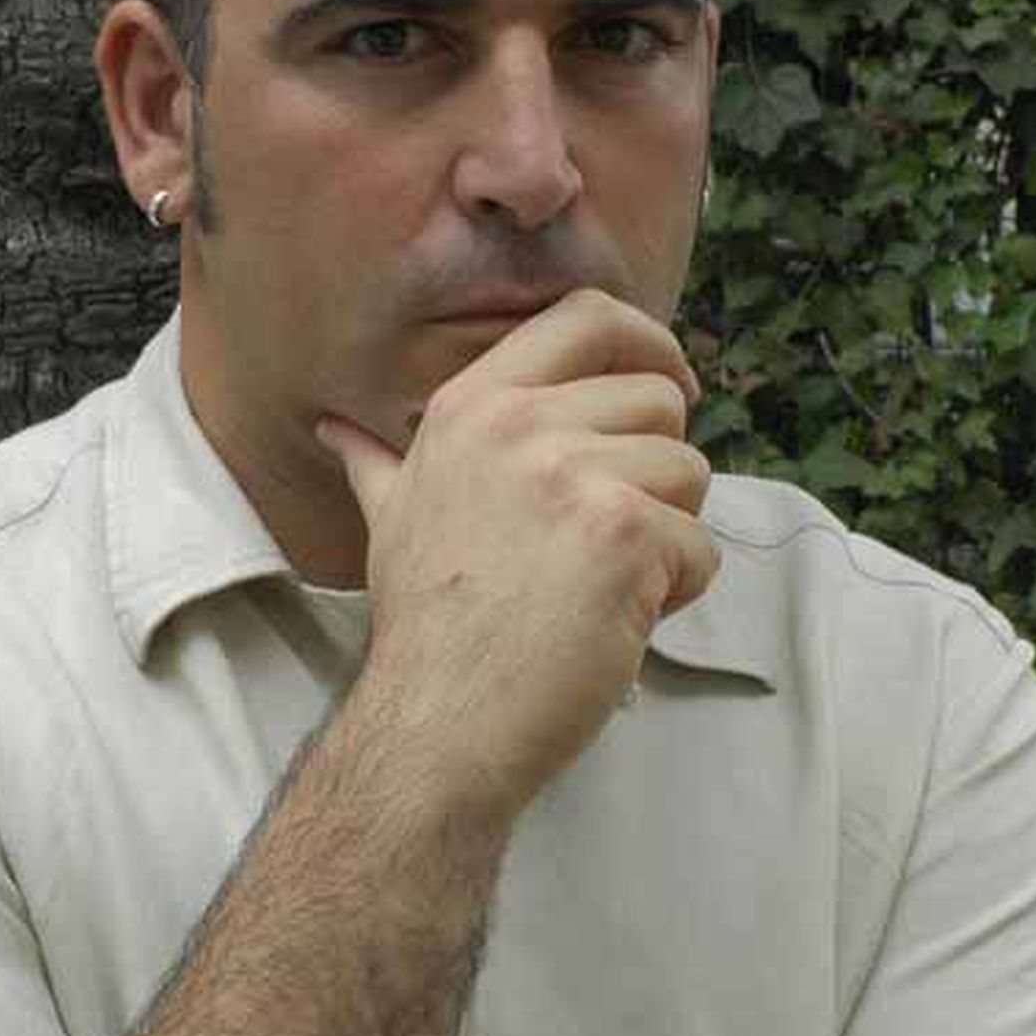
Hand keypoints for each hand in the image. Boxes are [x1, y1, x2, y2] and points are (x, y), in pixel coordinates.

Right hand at [319, 289, 717, 819]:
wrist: (437, 719)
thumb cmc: (424, 628)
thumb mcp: (390, 520)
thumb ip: (379, 463)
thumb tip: (334, 430)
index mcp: (475, 406)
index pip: (589, 316)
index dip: (648, 343)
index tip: (667, 388)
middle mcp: (521, 425)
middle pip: (658, 402)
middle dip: (659, 473)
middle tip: (608, 539)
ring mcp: (574, 476)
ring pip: (691, 474)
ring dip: (669, 538)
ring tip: (605, 586)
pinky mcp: (623, 536)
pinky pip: (701, 547)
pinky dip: (676, 594)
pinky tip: (616, 621)